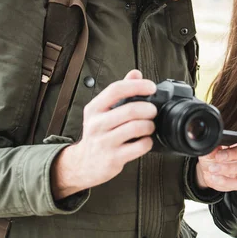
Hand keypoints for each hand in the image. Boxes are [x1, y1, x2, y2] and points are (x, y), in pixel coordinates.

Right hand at [51, 69, 156, 198]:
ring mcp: (104, 142)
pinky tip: (145, 140)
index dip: (137, 86)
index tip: (151, 87)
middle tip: (153, 111)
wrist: (83, 164)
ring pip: (136, 128)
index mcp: (94, 108)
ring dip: (150, 125)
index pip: (116, 89)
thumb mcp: (102, 110)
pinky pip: (139, 147)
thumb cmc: (98, 133)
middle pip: (130, 110)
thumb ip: (119, 91)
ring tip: (150, 126)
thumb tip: (135, 73)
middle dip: (149, 109)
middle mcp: (96, 124)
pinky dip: (148, 142)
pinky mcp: (113, 159)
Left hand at [195, 127, 236, 190]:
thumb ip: (211, 146)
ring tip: (213, 169)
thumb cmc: (211, 158)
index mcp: (236, 143)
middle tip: (218, 156)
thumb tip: (212, 142)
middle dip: (231, 153)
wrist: (207, 172)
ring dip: (227, 168)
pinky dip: (226, 181)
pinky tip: (216, 178)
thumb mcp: (208, 150)